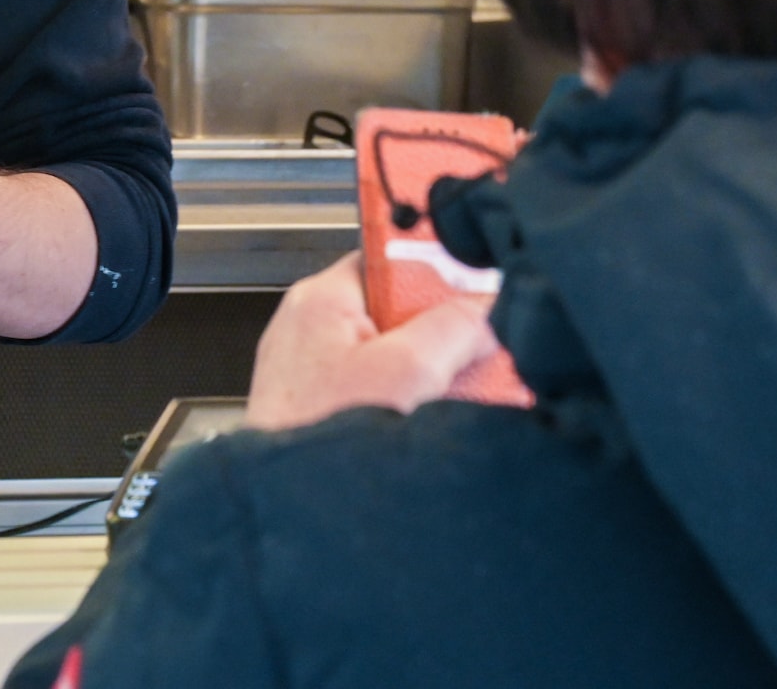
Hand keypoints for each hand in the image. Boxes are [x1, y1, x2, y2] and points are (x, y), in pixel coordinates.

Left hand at [244, 253, 497, 430]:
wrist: (289, 520)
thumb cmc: (319, 442)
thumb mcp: (406, 374)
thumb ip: (452, 328)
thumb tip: (486, 307)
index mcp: (320, 298)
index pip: (391, 257)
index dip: (437, 272)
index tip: (476, 293)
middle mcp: (309, 329)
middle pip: (397, 310)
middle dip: (441, 337)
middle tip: (475, 364)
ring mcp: (312, 374)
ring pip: (391, 358)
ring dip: (430, 379)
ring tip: (458, 405)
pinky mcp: (321, 413)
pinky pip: (377, 394)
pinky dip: (408, 408)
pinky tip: (430, 433)